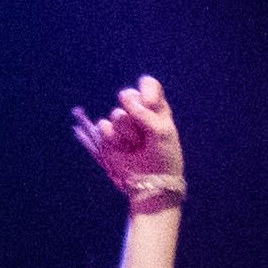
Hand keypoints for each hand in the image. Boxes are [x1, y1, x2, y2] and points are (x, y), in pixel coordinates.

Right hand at [72, 71, 183, 207]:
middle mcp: (139, 114)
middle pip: (128, 95)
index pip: (149, 85)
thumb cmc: (163, 156)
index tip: (149, 103)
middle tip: (143, 130)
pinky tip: (123, 149)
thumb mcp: (162, 131)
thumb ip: (144, 112)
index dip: (146, 89)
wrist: (151, 181)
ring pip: (117, 114)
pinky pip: (103, 126)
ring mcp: (123, 126)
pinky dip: (113, 138)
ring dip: (128, 132)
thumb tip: (124, 96)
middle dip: (134, 111)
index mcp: (157, 109)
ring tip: (135, 146)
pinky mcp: (108, 137)